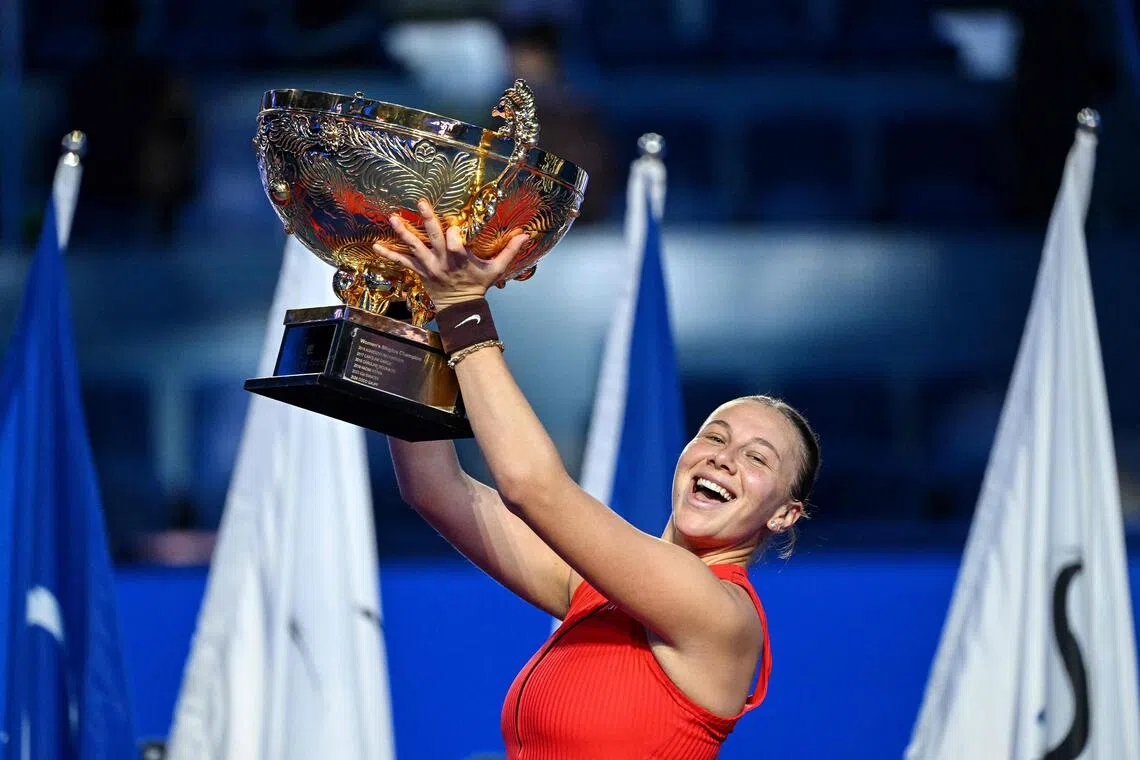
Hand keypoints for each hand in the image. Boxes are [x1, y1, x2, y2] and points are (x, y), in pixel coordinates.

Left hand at [373, 199, 529, 310]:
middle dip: (428, 220)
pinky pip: (402, 262)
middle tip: (421, 202)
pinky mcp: (419, 271)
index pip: (456, 245)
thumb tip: (527, 234)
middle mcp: (442, 262)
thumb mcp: (495, 269)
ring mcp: (428, 267)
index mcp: (460, 260)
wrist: (460, 309)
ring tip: (392, 218)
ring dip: (403, 232)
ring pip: (415, 247)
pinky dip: (389, 254)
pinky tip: (375, 245)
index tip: (456, 225)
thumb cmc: (478, 286)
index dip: (455, 234)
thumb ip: (509, 251)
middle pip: (434, 239)